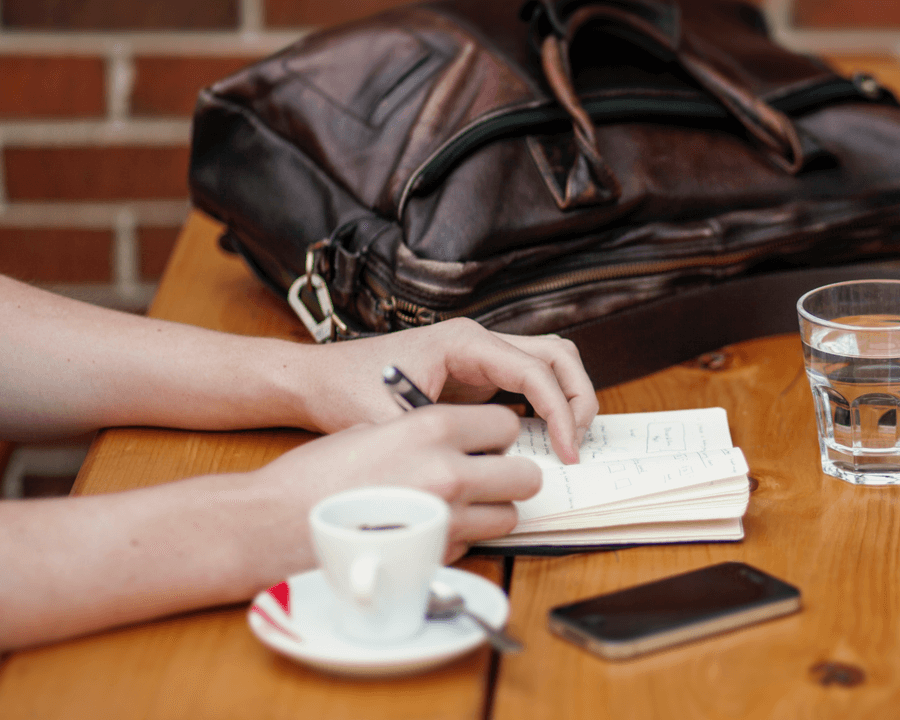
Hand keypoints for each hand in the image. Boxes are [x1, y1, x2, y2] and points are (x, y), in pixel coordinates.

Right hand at [246, 403, 540, 563]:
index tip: (486, 443)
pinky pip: (475, 545)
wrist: (273, 524)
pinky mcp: (436, 557)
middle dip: (509, 477)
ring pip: (508, 517)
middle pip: (525, 476)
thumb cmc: (314, 476)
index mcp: (432, 427)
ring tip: (458, 507)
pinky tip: (428, 530)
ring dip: (491, 512)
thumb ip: (422, 433)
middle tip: (487, 478)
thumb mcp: (372, 429)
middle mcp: (449, 471)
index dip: (498, 436)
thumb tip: (457, 442)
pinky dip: (461, 539)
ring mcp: (446, 519)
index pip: (507, 424)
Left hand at [293, 318, 597, 462]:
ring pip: (551, 362)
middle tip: (578, 445)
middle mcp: (479, 341)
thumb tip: (480, 472)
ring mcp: (482, 355)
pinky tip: (542, 441)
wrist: (318, 378)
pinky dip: (548, 406)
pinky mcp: (479, 374)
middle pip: (558, 355)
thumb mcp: (390, 421)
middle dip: (578, 399)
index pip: (535, 370)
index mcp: (464, 341)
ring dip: (568, 398)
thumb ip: (437, 443)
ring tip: (568, 441)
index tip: (567, 451)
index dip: (560, 412)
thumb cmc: (347, 390)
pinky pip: (530, 382)